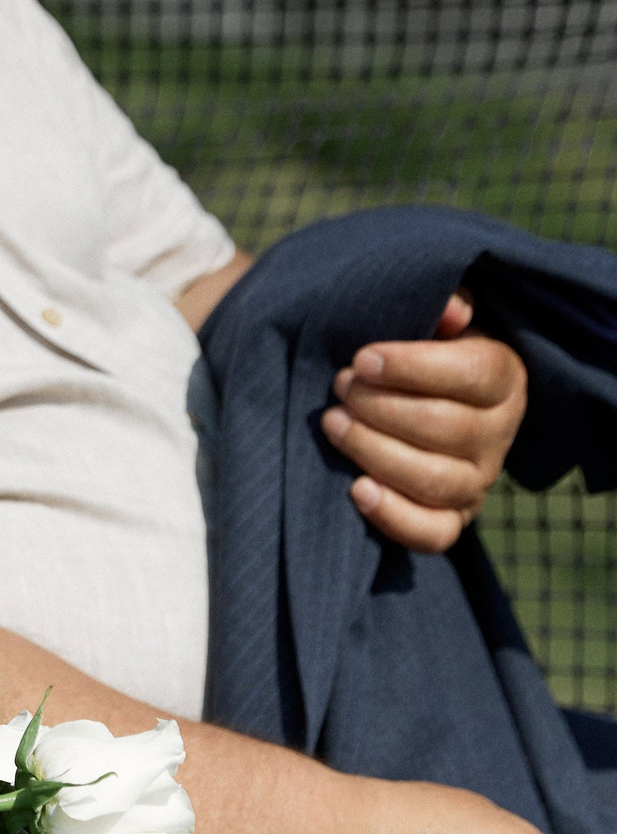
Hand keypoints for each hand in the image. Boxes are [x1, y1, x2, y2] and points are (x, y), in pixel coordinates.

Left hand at [321, 290, 526, 551]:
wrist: (388, 391)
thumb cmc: (401, 344)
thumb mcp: (420, 311)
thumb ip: (438, 300)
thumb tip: (454, 311)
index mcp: (501, 376)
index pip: (474, 374)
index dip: (415, 367)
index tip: (361, 358)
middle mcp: (498, 433)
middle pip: (449, 429)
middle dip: (382, 407)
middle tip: (339, 387)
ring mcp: (475, 480)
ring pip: (436, 480)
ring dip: (376, 452)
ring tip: (332, 423)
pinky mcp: (450, 517)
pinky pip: (433, 533)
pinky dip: (394, 516)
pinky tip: (356, 489)